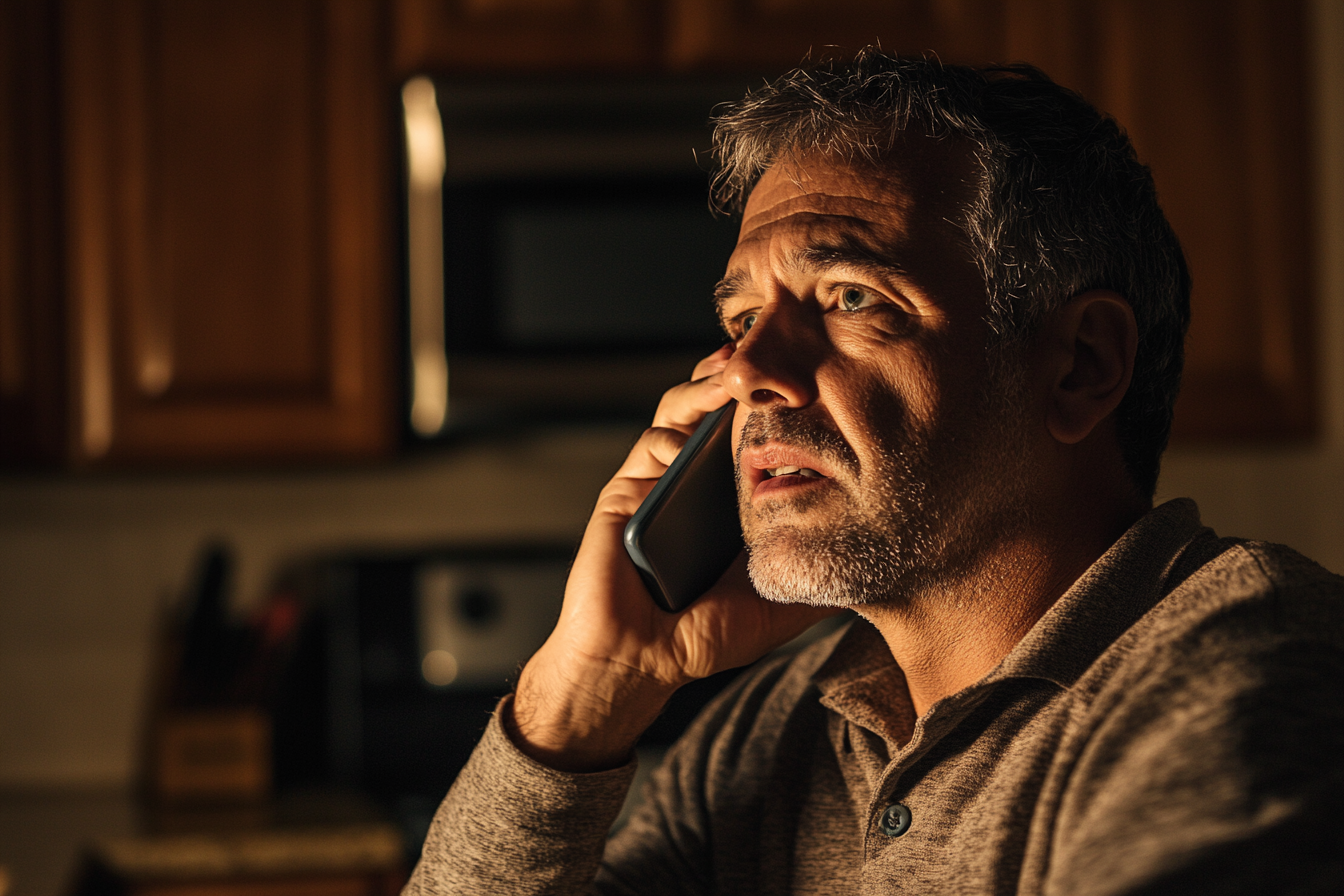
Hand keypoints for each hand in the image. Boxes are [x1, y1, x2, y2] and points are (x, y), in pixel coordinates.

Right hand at [509, 346, 837, 771]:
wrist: (637, 660)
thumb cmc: (702, 639)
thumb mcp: (775, 609)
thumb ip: (814, 585)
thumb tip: (873, 573)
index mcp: (727, 505)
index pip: (751, 439)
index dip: (774, 409)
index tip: (808, 385)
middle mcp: (692, 485)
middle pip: (714, 412)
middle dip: (738, 379)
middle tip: (770, 355)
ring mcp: (657, 483)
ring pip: (678, 413)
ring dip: (705, 387)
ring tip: (733, 372)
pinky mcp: (625, 489)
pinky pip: (649, 444)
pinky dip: (672, 432)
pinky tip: (693, 439)